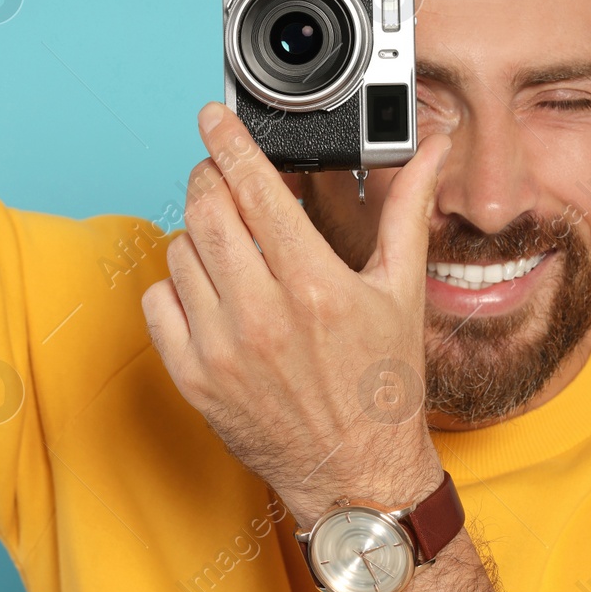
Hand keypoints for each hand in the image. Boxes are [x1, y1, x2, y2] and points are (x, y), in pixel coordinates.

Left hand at [141, 102, 451, 525]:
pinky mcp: (192, 378)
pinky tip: (212, 295)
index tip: (213, 118)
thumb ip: (407, 212)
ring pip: (179, 251)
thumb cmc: (381, 386)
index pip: (256, 188)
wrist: (354, 474)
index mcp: (315, 285)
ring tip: (234, 253)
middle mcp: (262, 315)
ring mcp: (220, 349)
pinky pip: (158, 301)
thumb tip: (432, 152)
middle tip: (224, 180)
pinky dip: (176, 288)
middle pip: (206, 209)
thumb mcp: (402, 293)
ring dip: (199, 237)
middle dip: (211, 180)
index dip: (229, 141)